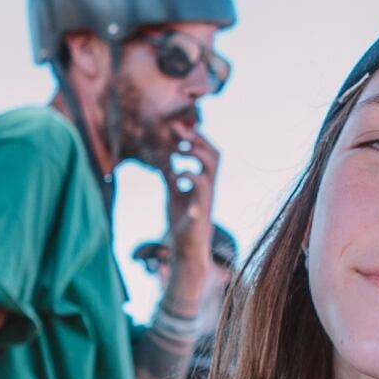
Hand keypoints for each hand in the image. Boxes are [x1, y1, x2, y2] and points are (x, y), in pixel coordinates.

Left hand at [161, 129, 223, 314]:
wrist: (187, 250)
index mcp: (203, 182)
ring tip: (179, 151)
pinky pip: (200, 189)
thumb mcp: (173, 193)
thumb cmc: (182, 222)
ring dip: (195, 154)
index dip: (196, 138)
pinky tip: (174, 175)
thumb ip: (170, 175)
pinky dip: (187, 176)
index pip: (208, 152)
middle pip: (215, 155)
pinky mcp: (200, 210)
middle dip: (198, 139)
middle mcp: (209, 187)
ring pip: (211, 167)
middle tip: (179, 132)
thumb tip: (164, 156)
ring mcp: (206, 198)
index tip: (178, 127)